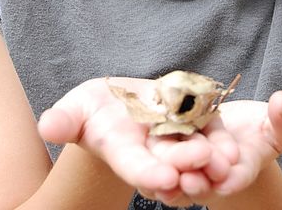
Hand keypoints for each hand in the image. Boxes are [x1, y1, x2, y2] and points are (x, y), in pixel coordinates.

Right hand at [38, 78, 281, 206]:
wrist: (123, 103)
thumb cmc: (93, 107)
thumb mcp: (77, 108)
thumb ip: (66, 119)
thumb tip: (47, 126)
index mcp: (123, 150)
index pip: (135, 165)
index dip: (147, 172)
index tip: (162, 179)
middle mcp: (152, 150)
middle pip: (170, 159)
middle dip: (185, 163)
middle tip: (204, 161)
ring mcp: (174, 137)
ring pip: (193, 148)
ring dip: (210, 158)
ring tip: (227, 159)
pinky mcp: (193, 121)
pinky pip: (207, 128)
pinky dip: (219, 138)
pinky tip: (234, 146)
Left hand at [161, 92, 281, 206]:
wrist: (229, 130)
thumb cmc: (260, 128)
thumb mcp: (279, 123)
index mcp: (243, 167)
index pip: (240, 175)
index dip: (234, 178)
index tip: (227, 177)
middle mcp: (214, 175)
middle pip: (204, 181)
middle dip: (199, 182)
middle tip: (192, 179)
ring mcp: (189, 168)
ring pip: (178, 178)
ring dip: (172, 180)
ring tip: (167, 178)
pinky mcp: (168, 156)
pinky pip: (159, 165)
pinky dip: (153, 169)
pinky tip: (146, 163)